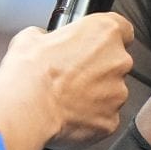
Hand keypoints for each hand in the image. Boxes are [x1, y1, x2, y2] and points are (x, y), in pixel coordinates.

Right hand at [0, 14, 135, 149]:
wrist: (28, 108)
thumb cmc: (31, 71)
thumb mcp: (31, 37)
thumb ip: (49, 36)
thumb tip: (45, 42)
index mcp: (104, 32)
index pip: (122, 29)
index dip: (106, 38)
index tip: (94, 45)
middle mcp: (118, 60)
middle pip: (116, 63)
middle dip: (98, 69)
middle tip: (71, 75)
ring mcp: (118, 92)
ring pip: (111, 92)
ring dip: (95, 94)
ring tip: (67, 98)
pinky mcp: (111, 120)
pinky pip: (104, 117)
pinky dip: (90, 117)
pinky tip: (69, 114)